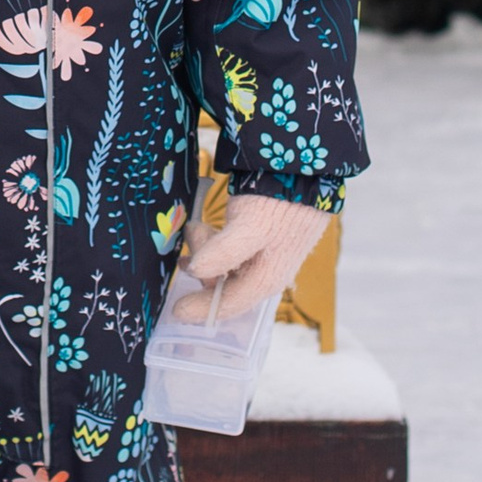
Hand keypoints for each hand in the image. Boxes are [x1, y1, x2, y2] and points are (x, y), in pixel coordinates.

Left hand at [178, 191, 331, 323]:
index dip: (201, 309)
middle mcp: (266, 274)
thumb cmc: (280, 203)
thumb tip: (195, 272)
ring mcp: (266, 257)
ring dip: (207, 252)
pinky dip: (216, 244)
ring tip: (196, 227)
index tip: (176, 309)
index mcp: (266, 280)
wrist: (306, 171)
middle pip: (224, 284)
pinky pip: (232, 253)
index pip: (229, 305)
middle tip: (190, 239)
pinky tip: (208, 228)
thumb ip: (223, 253)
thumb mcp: (251, 227)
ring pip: (226, 267)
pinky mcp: (263, 241)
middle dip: (202, 267)